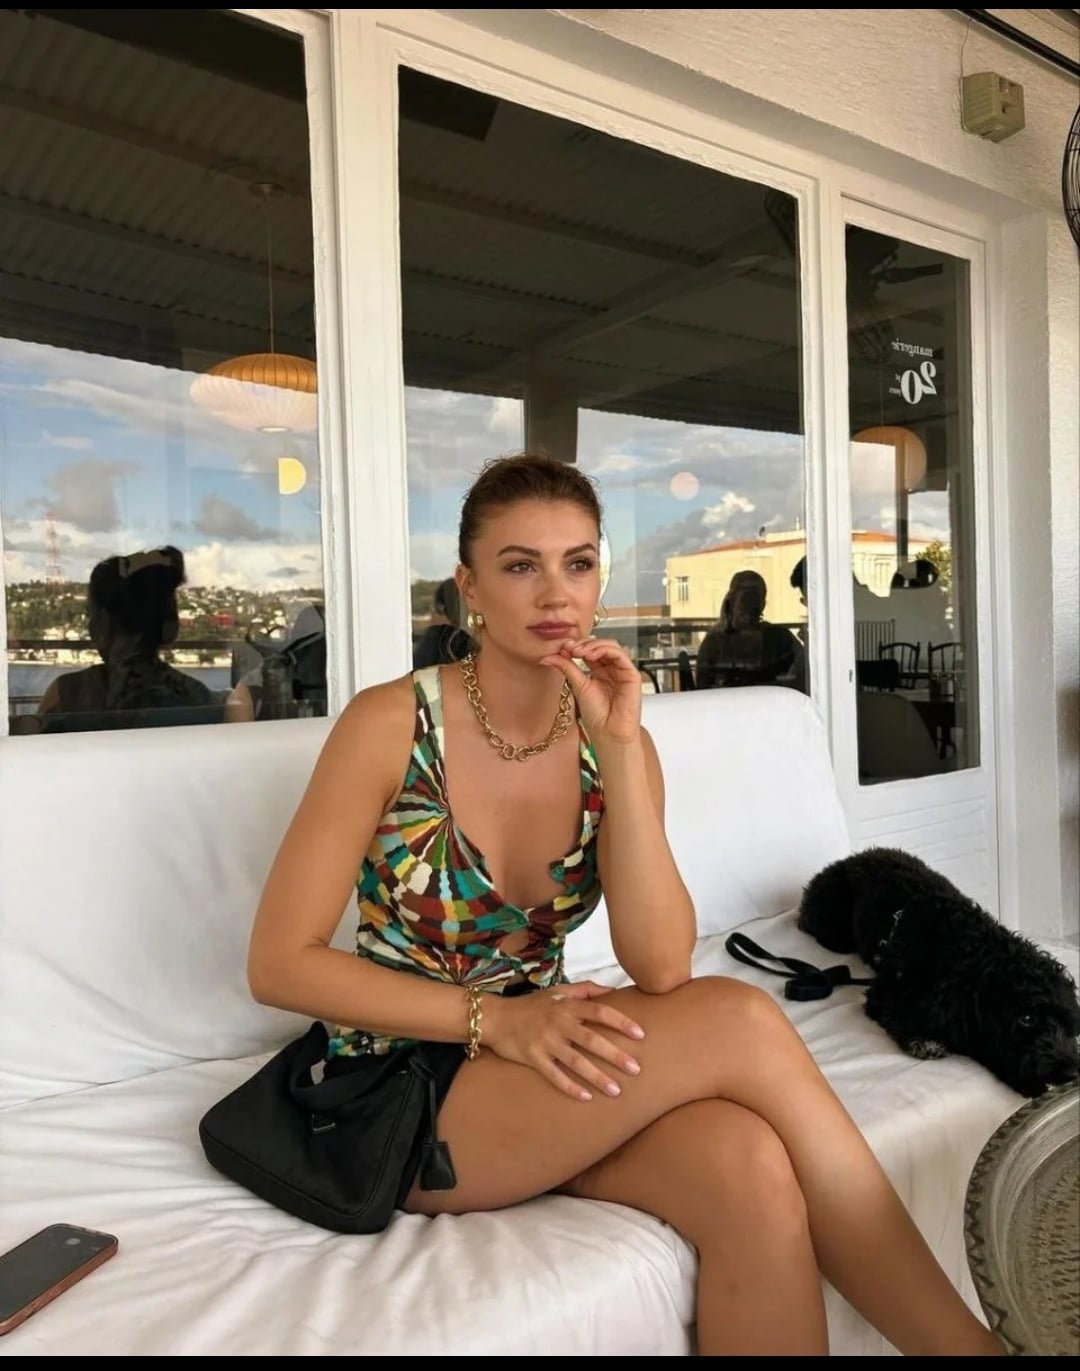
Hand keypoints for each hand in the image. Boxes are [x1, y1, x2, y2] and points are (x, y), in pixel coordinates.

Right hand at [482, 981, 644, 1100]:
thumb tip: (613, 990)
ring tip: (616, 1090)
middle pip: (592, 1040)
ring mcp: (545, 1042)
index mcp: (567, 1006)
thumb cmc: (532, 1005)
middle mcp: (558, 1023)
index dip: (621, 1022)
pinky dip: (570, 1087)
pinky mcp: (533, 1058)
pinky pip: (554, 1075)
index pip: (600, 1012)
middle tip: (636, 1069)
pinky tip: (586, 1098)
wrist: (496, 1018)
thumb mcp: (558, 991)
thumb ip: (586, 990)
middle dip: (615, 1055)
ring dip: (597, 1076)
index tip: (640, 1034)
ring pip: (576, 1061)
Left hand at [540, 636, 641, 746]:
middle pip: (601, 644)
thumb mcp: (577, 686)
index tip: (562, 648)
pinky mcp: (632, 674)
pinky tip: (591, 655)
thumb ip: (567, 667)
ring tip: (578, 651)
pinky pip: (620, 655)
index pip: (590, 650)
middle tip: (569, 648)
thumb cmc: (597, 716)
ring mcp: (622, 671)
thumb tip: (549, 656)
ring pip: (611, 646)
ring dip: (593, 644)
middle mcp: (612, 669)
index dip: (576, 646)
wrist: (608, 733)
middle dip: (584, 643)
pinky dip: (605, 650)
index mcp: (599, 671)